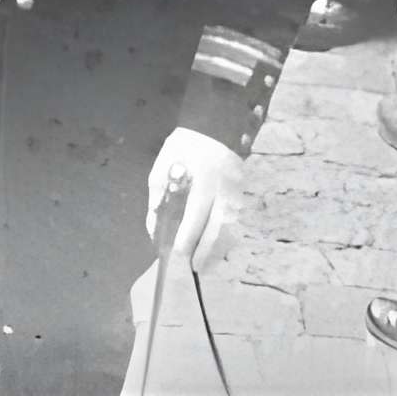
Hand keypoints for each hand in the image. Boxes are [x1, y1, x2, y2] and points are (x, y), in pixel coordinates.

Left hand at [145, 125, 244, 271]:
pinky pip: (237, 225)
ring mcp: (236, 194)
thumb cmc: (184, 148)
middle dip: (205, 251)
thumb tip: (154, 228)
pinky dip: (228, 241)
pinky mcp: (242, 197)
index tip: (176, 254)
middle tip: (192, 267)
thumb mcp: (162, 166)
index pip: (195, 216)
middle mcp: (223, 190)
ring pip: (231, 230)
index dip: (187, 238)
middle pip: (217, 228)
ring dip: (218, 251)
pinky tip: (218, 252)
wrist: (215, 128)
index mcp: (202, 179)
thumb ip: (157, 197)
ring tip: (205, 266)